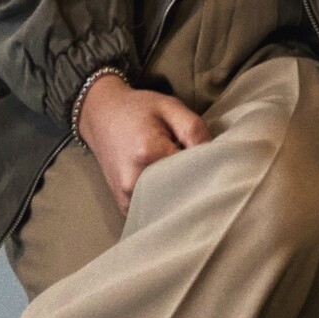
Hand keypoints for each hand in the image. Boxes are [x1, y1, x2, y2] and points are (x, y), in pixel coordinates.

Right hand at [77, 74, 210, 214]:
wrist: (101, 116)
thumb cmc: (138, 109)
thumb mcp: (170, 106)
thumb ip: (194, 129)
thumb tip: (217, 157)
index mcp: (149, 153)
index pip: (193, 172)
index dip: (207, 167)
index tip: (215, 162)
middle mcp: (135, 182)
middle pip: (181, 194)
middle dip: (196, 185)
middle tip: (205, 171)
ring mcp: (127, 198)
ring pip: (169, 206)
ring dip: (182, 196)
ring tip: (187, 178)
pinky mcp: (124, 207)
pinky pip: (155, 211)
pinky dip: (167, 202)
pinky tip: (172, 187)